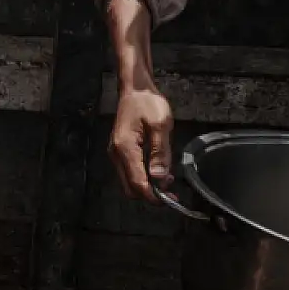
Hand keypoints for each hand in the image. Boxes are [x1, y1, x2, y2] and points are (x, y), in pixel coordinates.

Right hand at [110, 86, 174, 201]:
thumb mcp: (161, 125)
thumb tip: (160, 177)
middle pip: (130, 188)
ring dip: (147, 187)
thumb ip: (161, 153)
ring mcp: (116, 153)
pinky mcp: (119, 151)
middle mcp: (116, 154)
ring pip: (128, 182)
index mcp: (125, 148)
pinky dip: (142, 178)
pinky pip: (129, 173)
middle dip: (150, 195)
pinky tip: (157, 171)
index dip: (154, 196)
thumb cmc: (148, 103)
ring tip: (167, 180)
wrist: (135, 89)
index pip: (137, 182)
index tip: (172, 200)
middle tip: (171, 191)